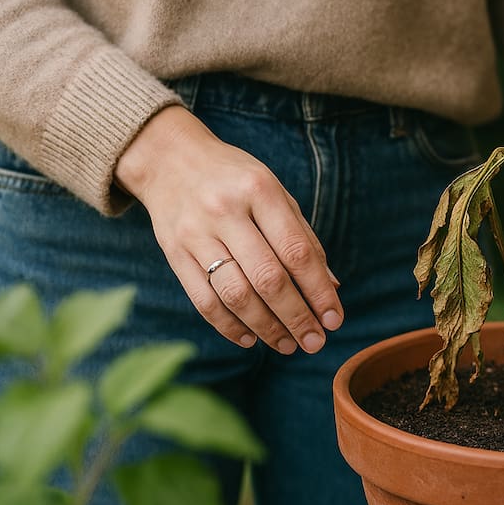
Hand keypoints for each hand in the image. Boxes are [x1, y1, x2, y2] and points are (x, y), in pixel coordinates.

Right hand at [115, 106, 341, 353]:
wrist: (169, 159)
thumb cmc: (235, 179)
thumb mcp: (275, 192)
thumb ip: (302, 236)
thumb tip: (330, 286)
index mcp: (260, 190)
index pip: (297, 251)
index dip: (318, 291)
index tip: (334, 319)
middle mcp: (225, 211)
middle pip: (267, 278)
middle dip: (296, 317)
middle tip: (314, 342)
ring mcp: (195, 233)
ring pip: (235, 294)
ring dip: (266, 327)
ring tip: (287, 345)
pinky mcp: (173, 252)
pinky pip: (203, 299)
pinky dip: (228, 326)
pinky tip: (249, 339)